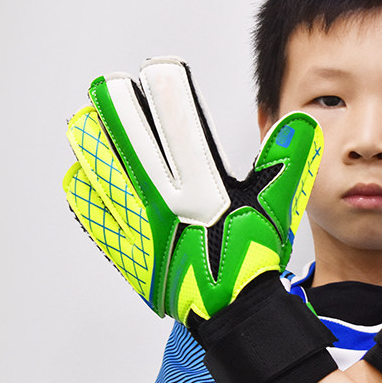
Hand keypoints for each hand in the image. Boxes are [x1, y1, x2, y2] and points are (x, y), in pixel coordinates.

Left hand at [64, 56, 321, 325]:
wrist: (231, 311)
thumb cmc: (251, 261)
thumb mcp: (277, 207)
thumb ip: (287, 162)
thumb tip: (299, 123)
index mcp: (202, 189)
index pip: (180, 127)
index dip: (166, 93)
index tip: (158, 70)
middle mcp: (164, 203)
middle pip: (129, 141)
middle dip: (117, 107)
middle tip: (109, 84)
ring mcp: (139, 225)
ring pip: (102, 171)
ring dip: (93, 141)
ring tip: (87, 117)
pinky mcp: (127, 246)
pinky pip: (93, 211)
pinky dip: (84, 187)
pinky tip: (82, 171)